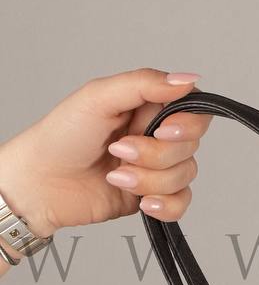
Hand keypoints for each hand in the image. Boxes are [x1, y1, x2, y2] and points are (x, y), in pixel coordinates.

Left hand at [0, 70, 211, 241]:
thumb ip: (145, 83)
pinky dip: (165, 205)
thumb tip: (188, 79)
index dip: (187, 124)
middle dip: (156, 154)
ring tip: (114, 175)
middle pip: (190, 145)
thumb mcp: (99, 97)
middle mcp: (155, 135)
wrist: (38, 184)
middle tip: (119, 150)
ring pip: (184, 175)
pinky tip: (142, 201)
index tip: (162, 130)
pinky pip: (181, 202)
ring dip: (149, 179)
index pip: (194, 110)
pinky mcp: (150, 195)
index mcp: (147, 106)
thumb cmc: (60, 136)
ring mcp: (155, 167)